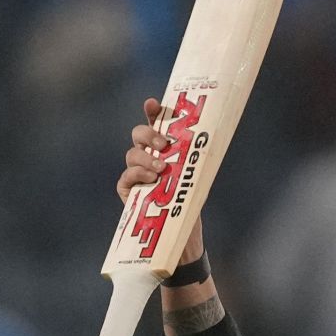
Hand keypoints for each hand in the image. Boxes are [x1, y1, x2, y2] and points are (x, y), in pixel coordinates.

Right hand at [117, 99, 204, 263]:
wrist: (182, 231)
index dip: (152, 111)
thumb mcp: (195, 175)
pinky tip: (150, 179)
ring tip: (161, 168)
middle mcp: (146, 156)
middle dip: (149, 134)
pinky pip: (127, 176)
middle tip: (165, 144)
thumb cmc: (189, 200)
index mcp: (163, 148)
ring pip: (132, 154)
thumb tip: (208, 135)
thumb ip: (193, 156)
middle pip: (138, 134)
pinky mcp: (127, 190)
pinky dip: (138, 174)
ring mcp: (135, 172)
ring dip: (146, 157)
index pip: (155, 123)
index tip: (153, 103)